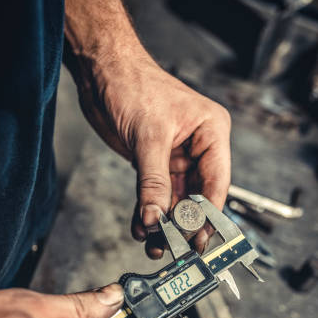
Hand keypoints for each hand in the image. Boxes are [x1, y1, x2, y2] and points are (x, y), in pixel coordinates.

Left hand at [76, 53, 230, 257]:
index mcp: (211, 133)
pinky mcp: (155, 162)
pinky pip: (156, 194)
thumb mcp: (148, 137)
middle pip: (198, 197)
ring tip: (154, 244)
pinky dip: (148, 212)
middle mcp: (198, 147)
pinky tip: (141, 227)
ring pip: (176, 200)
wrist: (101, 69)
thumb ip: (153, 182)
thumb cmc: (133, 84)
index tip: (198, 240)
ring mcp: (176, 157)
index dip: (208, 215)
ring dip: (164, 223)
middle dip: (184, 224)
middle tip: (174, 248)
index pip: (216, 183)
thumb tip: (156, 219)